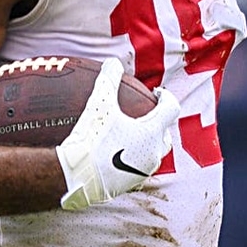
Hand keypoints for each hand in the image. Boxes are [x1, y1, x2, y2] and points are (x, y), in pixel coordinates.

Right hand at [55, 57, 181, 210]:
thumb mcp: (99, 104)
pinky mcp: (130, 184)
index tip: (157, 93)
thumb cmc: (90, 139)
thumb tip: (112, 62)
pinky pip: (138, 167)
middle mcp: (153, 153)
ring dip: (147, 140)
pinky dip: (133, 156)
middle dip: (159, 122)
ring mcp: (143, 171)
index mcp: (152, 132)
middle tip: (146, 113)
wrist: (75, 177)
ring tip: (132, 132)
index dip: (166, 97)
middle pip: (165, 134)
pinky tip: (116, 152)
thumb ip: (108, 79)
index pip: (171, 109)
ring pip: (153, 153)